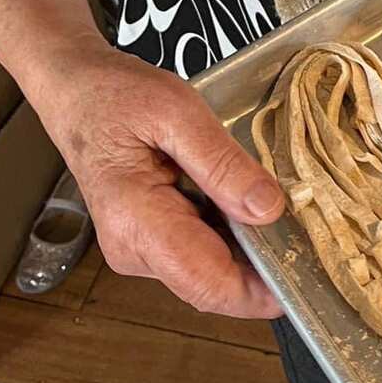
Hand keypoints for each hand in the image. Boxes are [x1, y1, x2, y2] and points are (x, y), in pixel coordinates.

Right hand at [28, 38, 285, 318]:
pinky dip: (227, 232)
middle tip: (304, 227)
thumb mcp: (177, 112)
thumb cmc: (117, 95)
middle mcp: (133, 250)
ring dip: (245, 247)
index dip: (260, 291)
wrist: (76, 91)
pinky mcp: (147, 242)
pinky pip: (198, 251)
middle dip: (260, 264)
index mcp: (135, 222)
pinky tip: (242, 199)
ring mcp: (138, 250)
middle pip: (212, 282)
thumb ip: (222, 163)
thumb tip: (268, 210)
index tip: (305, 275)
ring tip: (274, 203)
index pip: (207, 283)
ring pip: (208, 269)